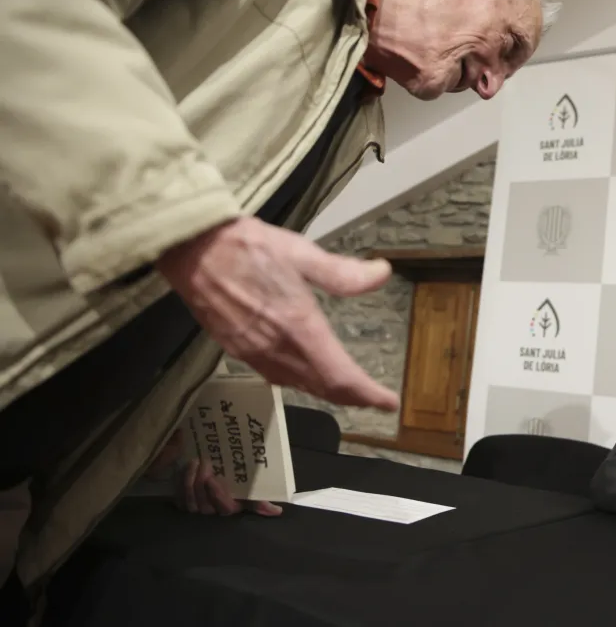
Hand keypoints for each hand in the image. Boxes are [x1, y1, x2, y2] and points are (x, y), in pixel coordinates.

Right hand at [156, 217, 398, 409]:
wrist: (193, 249)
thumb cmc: (248, 247)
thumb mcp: (302, 253)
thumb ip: (343, 272)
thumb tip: (382, 273)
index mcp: (299, 327)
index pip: (340, 376)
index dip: (367, 394)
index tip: (389, 403)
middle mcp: (277, 348)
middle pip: (321, 387)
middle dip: (351, 397)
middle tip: (373, 398)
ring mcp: (253, 352)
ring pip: (297, 385)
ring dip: (324, 391)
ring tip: (346, 389)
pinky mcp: (236, 349)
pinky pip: (274, 376)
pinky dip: (297, 382)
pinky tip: (303, 372)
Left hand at [175, 457, 282, 516]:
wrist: (211, 476)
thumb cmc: (234, 485)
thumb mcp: (248, 492)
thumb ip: (260, 501)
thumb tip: (278, 511)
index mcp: (229, 508)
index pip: (223, 507)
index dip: (216, 495)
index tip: (213, 479)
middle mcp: (211, 512)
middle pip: (202, 504)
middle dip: (200, 483)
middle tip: (203, 462)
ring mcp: (195, 508)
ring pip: (188, 500)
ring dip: (189, 480)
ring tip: (193, 462)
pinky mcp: (182, 502)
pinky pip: (178, 496)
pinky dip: (180, 482)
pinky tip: (184, 468)